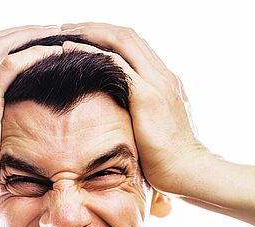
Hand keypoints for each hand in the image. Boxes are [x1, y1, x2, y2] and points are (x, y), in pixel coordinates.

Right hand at [0, 25, 63, 203]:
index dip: (13, 41)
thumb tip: (13, 133)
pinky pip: (8, 68)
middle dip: (24, 30)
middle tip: (52, 29)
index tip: (38, 40)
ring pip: (0, 46)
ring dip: (31, 35)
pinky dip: (31, 55)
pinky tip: (52, 53)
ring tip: (57, 33)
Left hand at [58, 23, 210, 196]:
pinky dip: (93, 52)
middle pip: (127, 35)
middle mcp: (162, 75)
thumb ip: (141, 116)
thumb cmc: (171, 160)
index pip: (135, 46)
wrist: (189, 171)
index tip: (84, 37)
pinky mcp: (147, 96)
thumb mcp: (155, 130)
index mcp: (165, 81)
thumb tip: (121, 120)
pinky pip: (116, 63)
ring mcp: (157, 83)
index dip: (108, 36)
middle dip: (95, 27)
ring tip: (65, 32)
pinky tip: (73, 51)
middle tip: (67, 28)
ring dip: (91, 32)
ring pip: (121, 41)